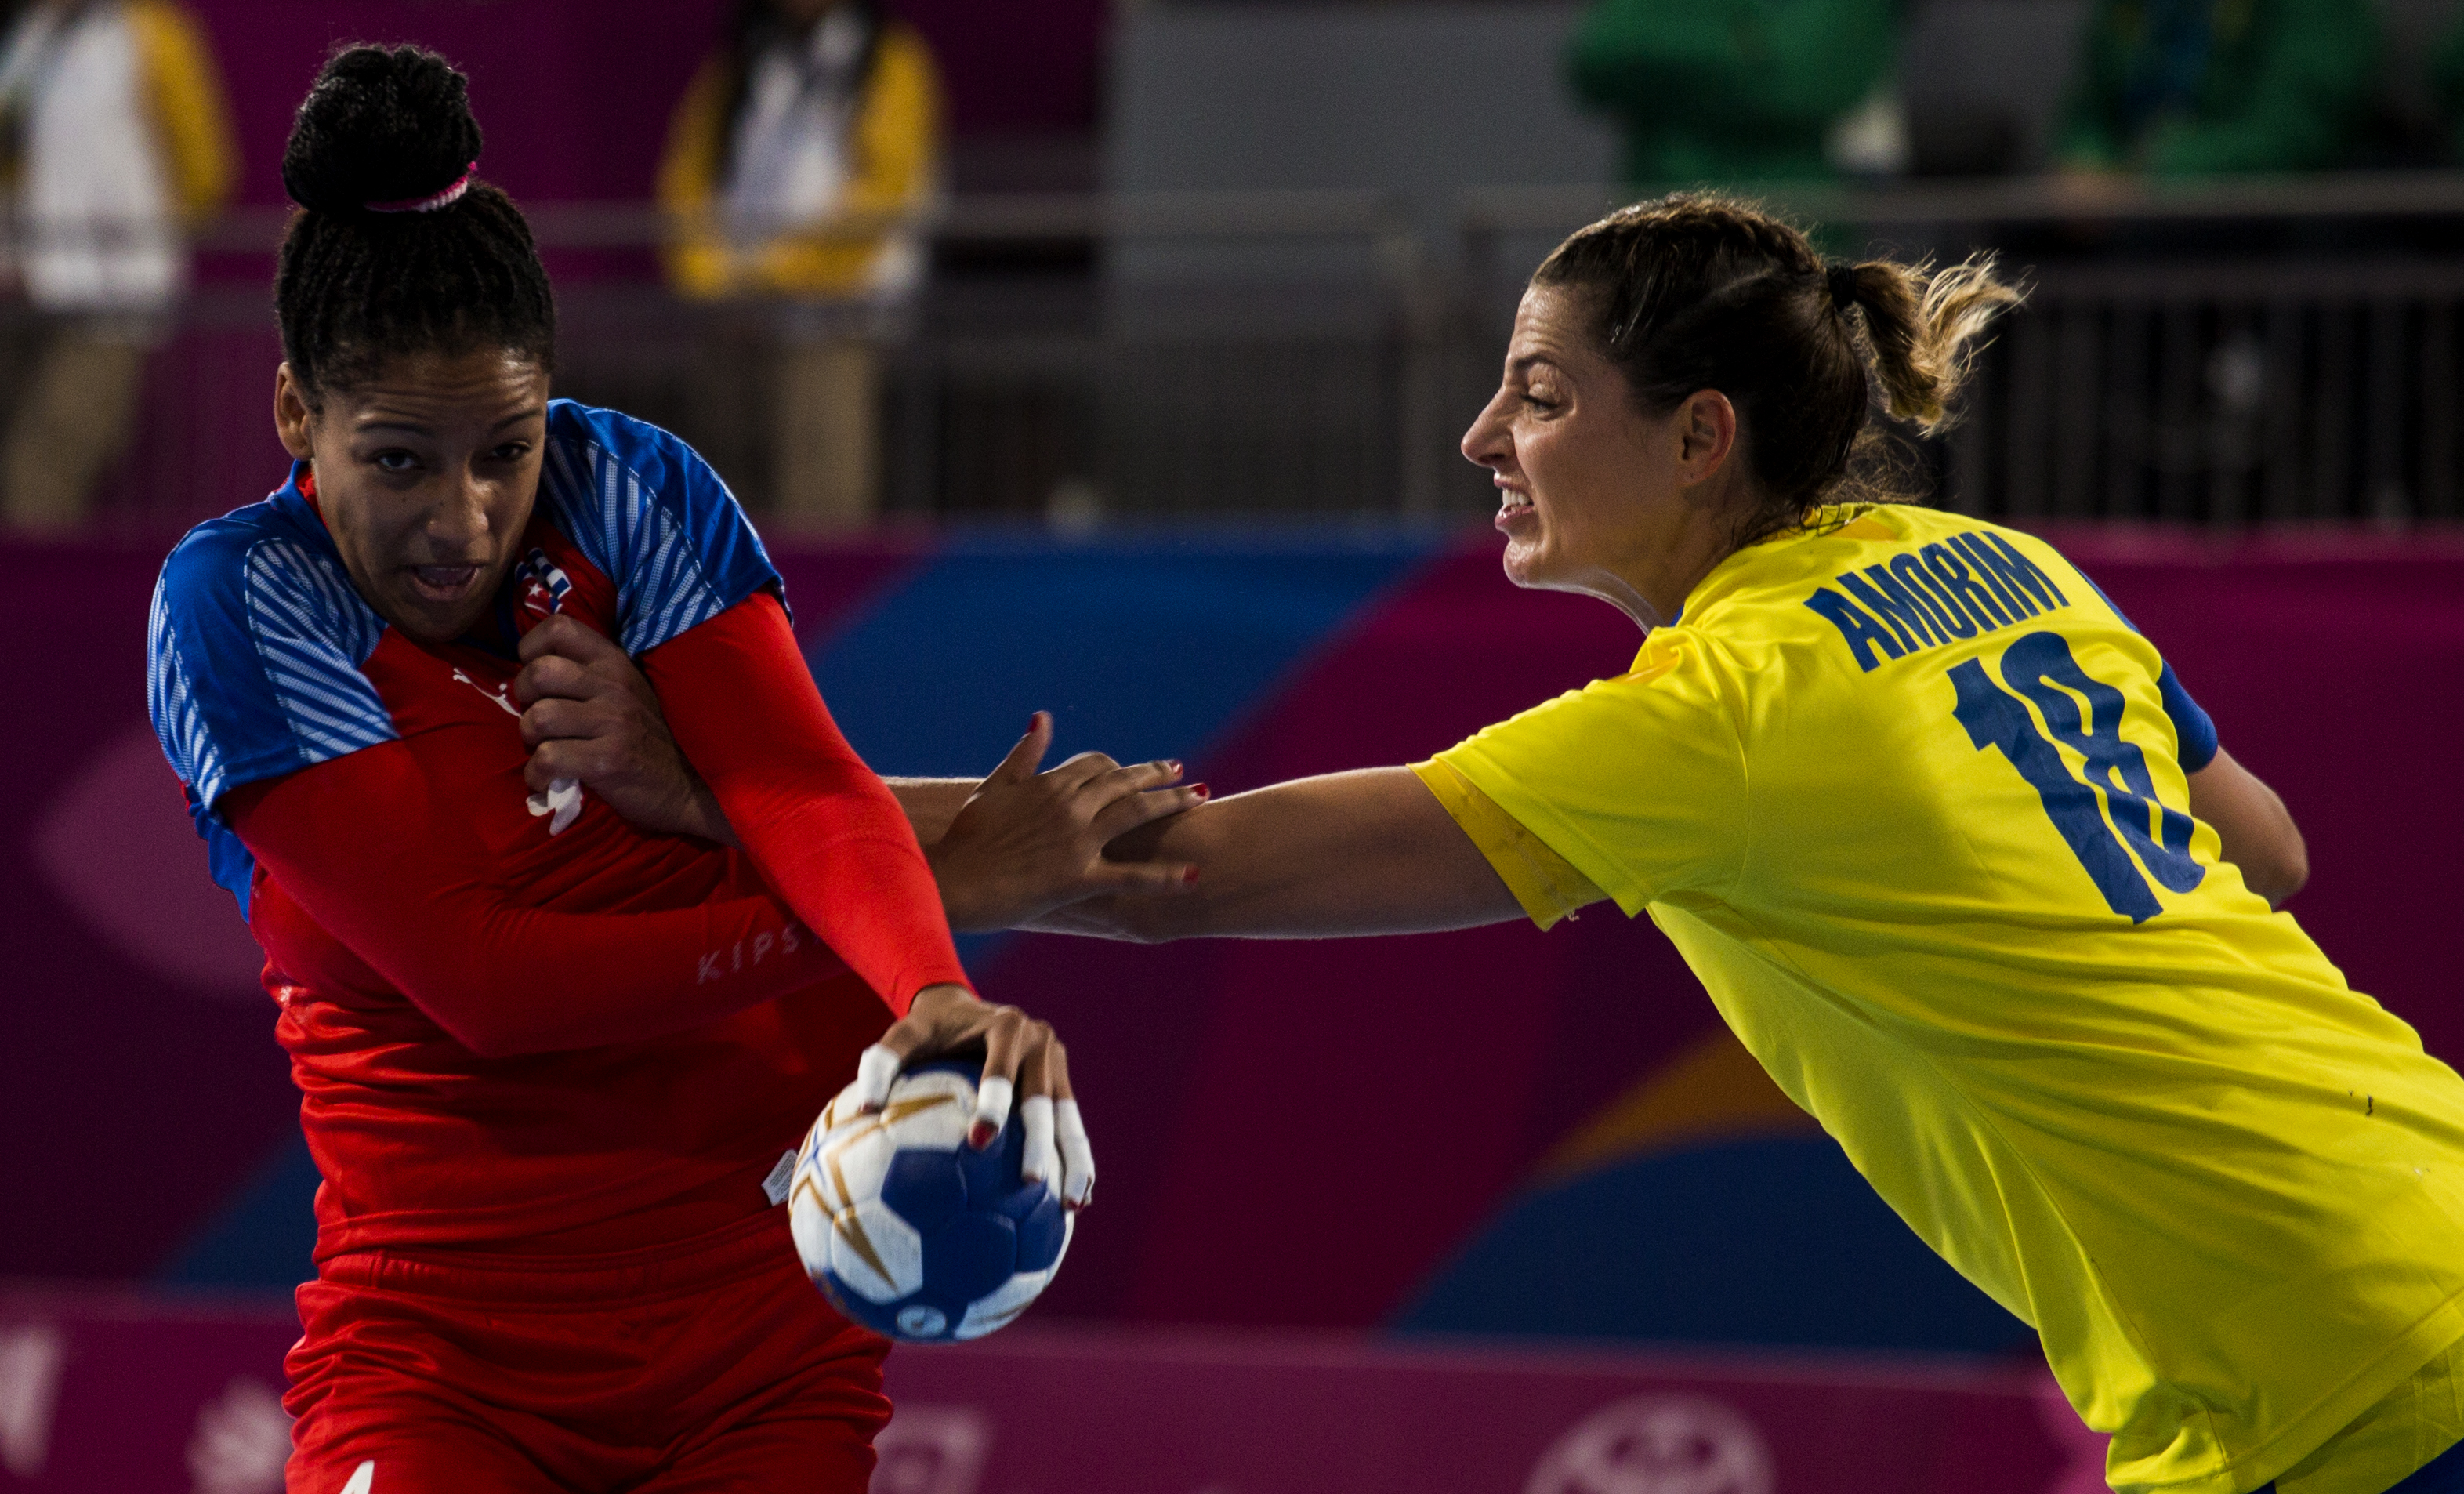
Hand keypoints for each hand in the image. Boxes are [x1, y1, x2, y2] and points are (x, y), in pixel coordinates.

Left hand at [514, 614, 735, 843]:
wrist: (686, 788)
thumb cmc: (646, 740)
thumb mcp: (627, 693)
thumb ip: (588, 674)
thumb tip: (533, 670)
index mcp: (615, 662)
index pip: (559, 629)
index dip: (531, 650)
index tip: (535, 677)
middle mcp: (615, 685)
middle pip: (538, 673)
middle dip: (523, 699)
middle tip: (538, 720)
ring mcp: (613, 722)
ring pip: (538, 718)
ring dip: (530, 741)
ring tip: (545, 751)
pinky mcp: (608, 761)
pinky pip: (548, 759)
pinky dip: (536, 775)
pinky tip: (547, 780)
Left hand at [850, 983, 1094, 1208]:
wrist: (963, 1007)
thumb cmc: (927, 1030)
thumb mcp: (902, 1036)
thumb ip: (880, 1064)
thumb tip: (862, 1108)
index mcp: (1005, 1027)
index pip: (1000, 1071)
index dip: (994, 1105)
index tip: (979, 1143)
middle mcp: (1039, 1041)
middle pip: (1043, 1100)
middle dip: (1040, 1142)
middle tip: (1030, 1182)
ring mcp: (1056, 1062)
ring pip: (1068, 1118)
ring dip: (1074, 1161)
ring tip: (1073, 1206)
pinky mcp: (1062, 1082)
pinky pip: (1070, 1125)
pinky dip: (1075, 1160)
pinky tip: (1076, 1203)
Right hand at [930, 712, 1206, 931]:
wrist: (954, 881)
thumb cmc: (968, 837)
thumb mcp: (995, 787)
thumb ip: (1025, 754)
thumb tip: (1043, 717)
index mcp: (1051, 783)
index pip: (1098, 764)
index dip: (1121, 766)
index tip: (1137, 769)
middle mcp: (1071, 805)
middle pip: (1126, 782)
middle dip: (1158, 775)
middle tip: (1182, 774)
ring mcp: (1079, 840)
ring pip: (1138, 813)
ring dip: (1173, 803)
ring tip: (1201, 797)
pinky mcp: (1080, 876)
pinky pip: (1132, 876)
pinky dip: (1165, 876)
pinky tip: (1194, 875)